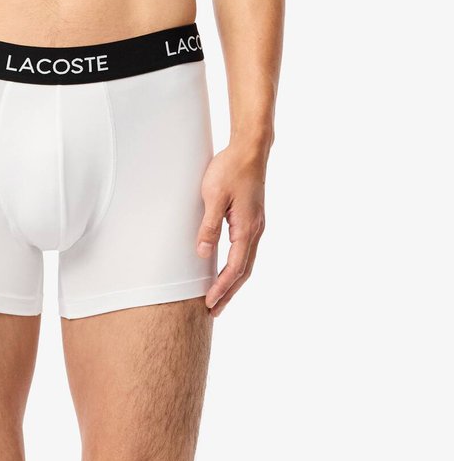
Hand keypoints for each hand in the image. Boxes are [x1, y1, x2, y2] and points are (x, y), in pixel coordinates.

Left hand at [196, 145, 266, 317]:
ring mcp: (256, 226)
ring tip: (220, 299)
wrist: (250, 148)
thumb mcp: (214, 196)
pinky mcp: (252, 221)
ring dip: (233, 283)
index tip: (209, 302)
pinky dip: (236, 269)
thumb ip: (209, 226)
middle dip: (229, 293)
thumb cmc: (231, 168)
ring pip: (246, 263)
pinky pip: (245, 252)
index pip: (235, 267)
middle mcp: (255, 230)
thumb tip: (204, 253)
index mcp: (247, 228)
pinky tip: (227, 273)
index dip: (222, 287)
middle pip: (243, 272)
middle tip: (214, 312)